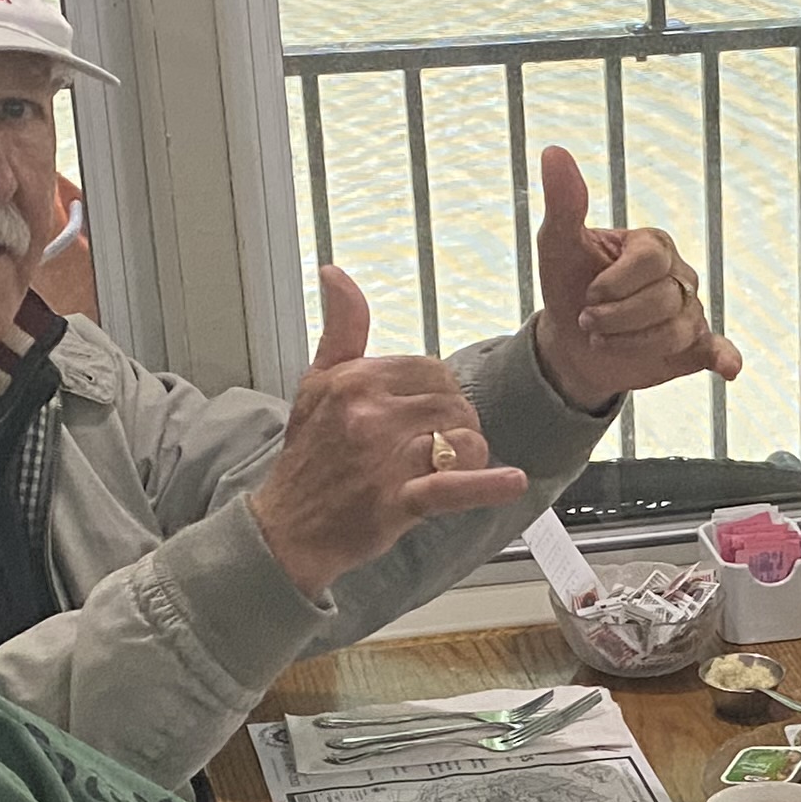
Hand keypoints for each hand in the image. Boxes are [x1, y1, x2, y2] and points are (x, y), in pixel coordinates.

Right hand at [252, 268, 530, 597]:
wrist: (288, 529)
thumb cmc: (308, 457)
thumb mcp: (316, 383)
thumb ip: (341, 328)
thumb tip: (335, 273)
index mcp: (355, 380)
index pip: (432, 370)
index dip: (439, 395)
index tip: (425, 416)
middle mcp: (370, 414)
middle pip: (454, 404)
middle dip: (456, 426)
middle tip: (435, 448)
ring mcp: (385, 459)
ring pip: (463, 440)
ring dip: (467, 457)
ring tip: (443, 469)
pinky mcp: (398, 501)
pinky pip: (452, 486)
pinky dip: (486, 486)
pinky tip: (512, 481)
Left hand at [529, 145, 739, 410]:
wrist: (570, 341)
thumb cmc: (568, 284)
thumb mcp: (558, 243)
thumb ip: (564, 202)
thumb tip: (554, 151)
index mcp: (652, 245)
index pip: (650, 260)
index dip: (615, 283)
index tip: (588, 293)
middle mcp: (678, 274)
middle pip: (662, 299)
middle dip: (616, 318)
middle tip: (589, 322)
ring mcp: (689, 310)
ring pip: (674, 331)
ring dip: (630, 343)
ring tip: (603, 341)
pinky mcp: (692, 346)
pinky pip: (715, 348)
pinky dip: (724, 356)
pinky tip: (728, 367)